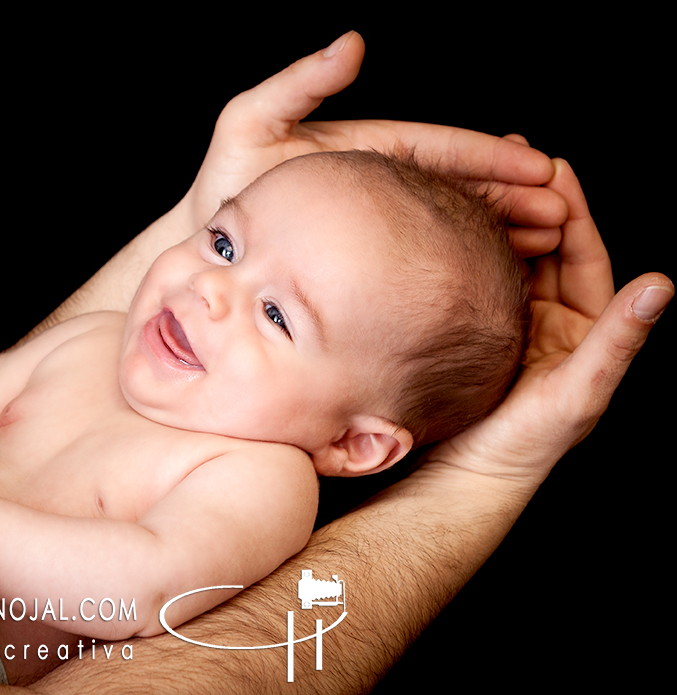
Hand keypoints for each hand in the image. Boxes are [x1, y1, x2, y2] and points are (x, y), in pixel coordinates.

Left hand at [184, 31, 566, 240]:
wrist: (206, 250)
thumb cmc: (224, 187)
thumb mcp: (250, 122)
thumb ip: (299, 83)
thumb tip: (354, 42)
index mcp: (369, 150)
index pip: (442, 148)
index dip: (491, 157)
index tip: (538, 167)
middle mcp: (383, 186)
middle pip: (461, 186)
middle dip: (513, 196)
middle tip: (562, 213)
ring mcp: (381, 225)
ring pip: (453, 224)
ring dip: (501, 230)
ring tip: (547, 243)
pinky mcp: (372, 262)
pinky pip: (426, 259)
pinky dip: (464, 262)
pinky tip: (497, 275)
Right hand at [421, 159, 671, 486]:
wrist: (460, 476)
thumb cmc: (525, 442)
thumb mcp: (580, 390)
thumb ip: (619, 339)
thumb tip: (662, 283)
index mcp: (584, 328)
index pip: (582, 255)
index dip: (573, 210)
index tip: (555, 166)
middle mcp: (546, 319)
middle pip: (542, 246)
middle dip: (530, 200)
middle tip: (512, 153)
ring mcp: (505, 321)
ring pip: (503, 256)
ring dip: (495, 215)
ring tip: (478, 172)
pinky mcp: (468, 328)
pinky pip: (470, 278)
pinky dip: (464, 246)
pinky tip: (447, 220)